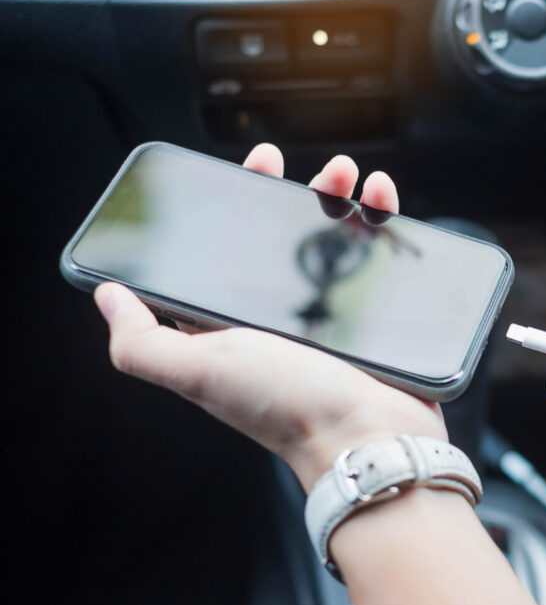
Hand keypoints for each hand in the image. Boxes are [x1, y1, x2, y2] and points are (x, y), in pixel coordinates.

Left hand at [93, 143, 446, 489]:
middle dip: (283, 194)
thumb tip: (108, 298)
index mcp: (233, 327)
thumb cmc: (286, 408)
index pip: (220, 256)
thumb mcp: (199, 371)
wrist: (370, 436)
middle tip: (286, 167)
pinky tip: (378, 199)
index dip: (226, 211)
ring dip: (336, 196)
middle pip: (278, 239)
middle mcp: (279, 320)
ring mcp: (331, 316)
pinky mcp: (374, 315)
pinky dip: (379, 220)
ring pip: (331, 239)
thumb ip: (142, 344)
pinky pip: (377, 257)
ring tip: (347, 176)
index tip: (240, 174)